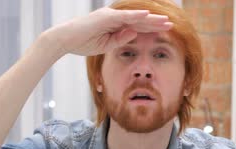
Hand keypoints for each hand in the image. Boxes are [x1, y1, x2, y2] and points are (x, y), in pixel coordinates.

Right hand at [48, 8, 172, 55]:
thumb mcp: (105, 45)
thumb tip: (135, 34)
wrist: (65, 40)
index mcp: (115, 25)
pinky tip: (148, 16)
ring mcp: (111, 16)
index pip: (137, 26)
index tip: (164, 30)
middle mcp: (114, 18)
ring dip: (150, 19)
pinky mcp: (106, 17)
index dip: (151, 28)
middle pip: (139, 20)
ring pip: (135, 17)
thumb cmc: (82, 43)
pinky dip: (136, 16)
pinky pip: (124, 16)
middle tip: (171, 24)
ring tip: (165, 21)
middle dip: (155, 23)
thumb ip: (120, 40)